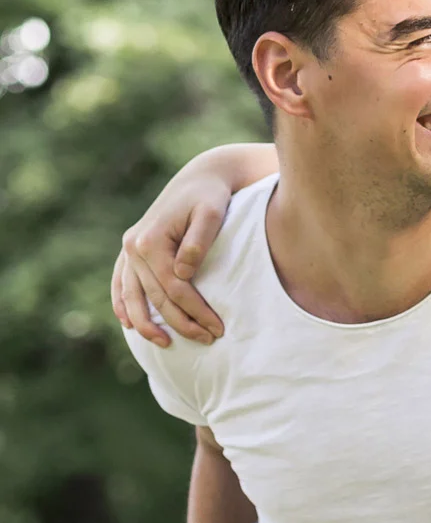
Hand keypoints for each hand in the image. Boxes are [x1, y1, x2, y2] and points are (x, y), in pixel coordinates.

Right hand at [111, 174, 230, 347]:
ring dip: (146, 323)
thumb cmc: (211, 197)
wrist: (200, 178)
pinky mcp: (132, 250)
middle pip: (156, 296)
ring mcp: (129, 249)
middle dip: (181, 322)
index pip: (175, 287)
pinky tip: (129, 324)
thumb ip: (198, 242)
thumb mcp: (211, 214)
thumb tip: (183, 274)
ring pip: (132, 295)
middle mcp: (133, 246)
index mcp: (150, 240)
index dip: (196, 311)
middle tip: (207, 340)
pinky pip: (121, 283)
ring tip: (165, 344)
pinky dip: (123, 304)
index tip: (218, 328)